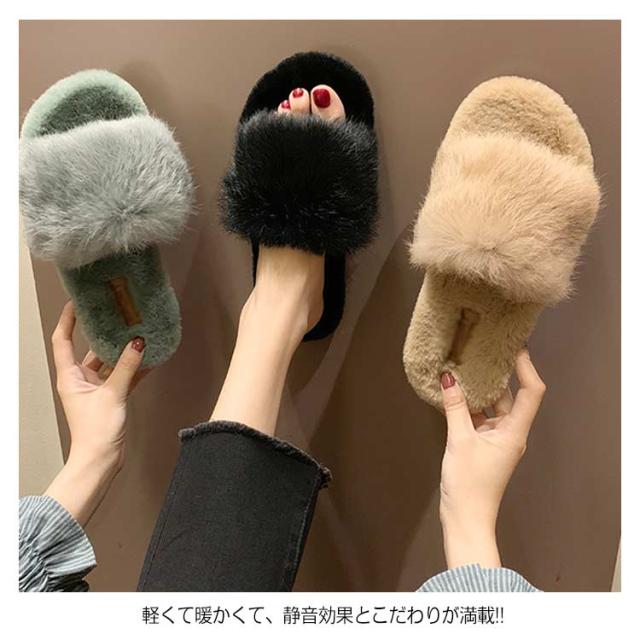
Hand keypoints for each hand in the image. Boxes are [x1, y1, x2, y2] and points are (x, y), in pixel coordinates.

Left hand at [45, 301, 147, 525]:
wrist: (101, 460)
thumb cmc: (96, 430)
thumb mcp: (112, 394)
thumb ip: (126, 367)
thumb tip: (138, 342)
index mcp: (70, 377)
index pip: (63, 341)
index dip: (68, 320)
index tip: (77, 303)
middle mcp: (81, 380)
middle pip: (90, 349)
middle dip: (103, 333)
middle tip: (116, 314)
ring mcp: (96, 389)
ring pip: (110, 363)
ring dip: (123, 351)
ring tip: (138, 331)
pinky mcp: (110, 398)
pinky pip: (123, 376)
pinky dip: (134, 368)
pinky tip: (150, 357)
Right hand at [438, 348, 544, 567]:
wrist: (466, 518)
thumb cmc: (469, 485)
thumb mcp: (459, 441)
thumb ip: (455, 407)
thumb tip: (449, 379)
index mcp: (514, 431)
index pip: (531, 391)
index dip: (526, 367)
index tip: (516, 346)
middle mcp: (510, 432)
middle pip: (511, 395)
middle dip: (500, 372)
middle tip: (487, 349)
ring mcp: (497, 438)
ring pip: (492, 405)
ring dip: (480, 388)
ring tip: (466, 366)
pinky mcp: (484, 444)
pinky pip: (479, 417)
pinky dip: (469, 404)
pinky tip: (454, 392)